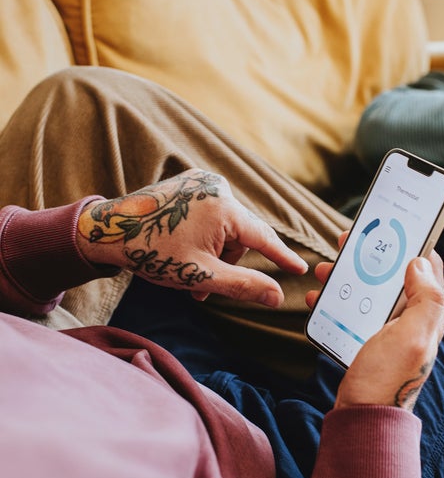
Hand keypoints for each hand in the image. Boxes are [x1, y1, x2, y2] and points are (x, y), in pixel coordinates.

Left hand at [76, 169, 307, 305]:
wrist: (108, 230)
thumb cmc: (153, 253)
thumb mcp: (201, 276)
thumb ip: (244, 285)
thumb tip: (277, 297)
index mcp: (225, 209)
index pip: (264, 237)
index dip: (282, 257)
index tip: (301, 268)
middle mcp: (219, 188)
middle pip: (241, 235)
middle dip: (226, 262)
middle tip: (200, 286)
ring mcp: (204, 181)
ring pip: (226, 225)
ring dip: (214, 249)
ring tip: (188, 267)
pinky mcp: (191, 180)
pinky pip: (212, 211)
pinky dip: (206, 231)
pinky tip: (185, 243)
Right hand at [307, 235, 443, 411]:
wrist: (362, 419)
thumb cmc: (387, 380)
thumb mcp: (412, 338)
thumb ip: (425, 300)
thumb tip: (421, 263)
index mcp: (427, 317)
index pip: (428, 271)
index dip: (413, 245)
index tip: (393, 227)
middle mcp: (410, 322)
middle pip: (394, 277)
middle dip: (372, 256)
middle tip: (348, 242)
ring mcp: (387, 332)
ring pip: (370, 291)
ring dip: (349, 276)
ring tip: (326, 269)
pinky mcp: (367, 341)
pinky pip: (353, 310)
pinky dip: (336, 300)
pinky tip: (319, 297)